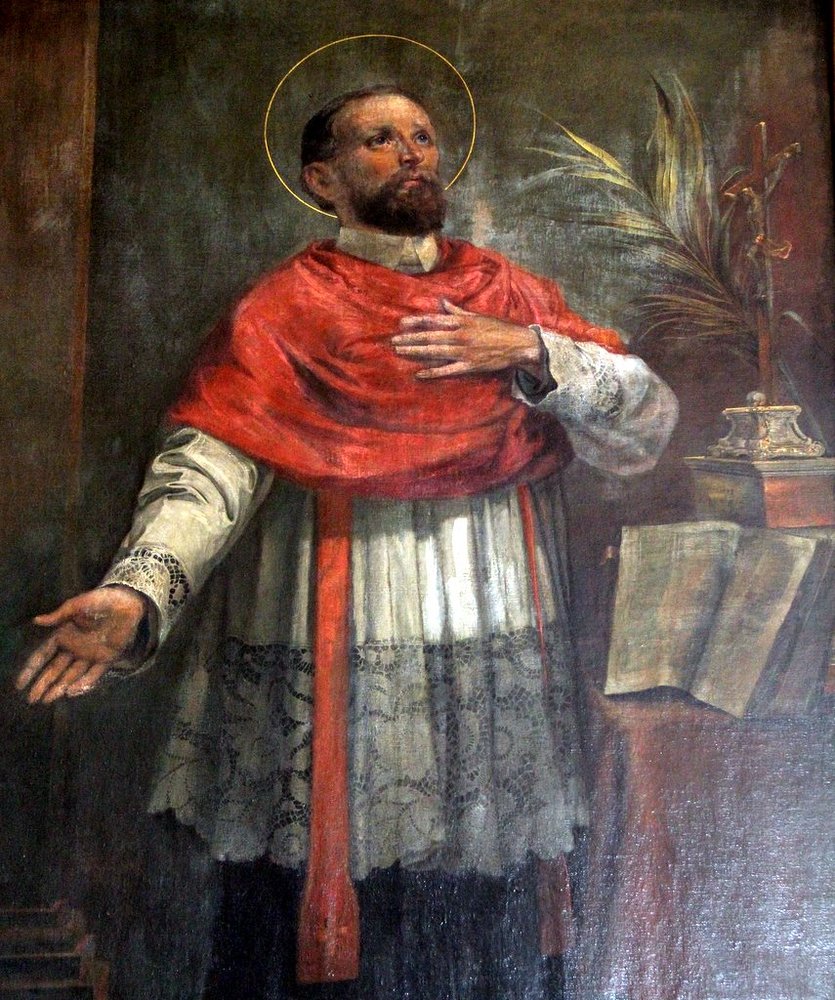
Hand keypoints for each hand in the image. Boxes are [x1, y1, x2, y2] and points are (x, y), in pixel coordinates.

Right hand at [15, 586, 148, 703]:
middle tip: (31, 699)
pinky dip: (84, 683)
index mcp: (64, 634)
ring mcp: (90, 654)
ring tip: (46, 700)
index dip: (31, 669)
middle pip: (55, 669)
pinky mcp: (107, 658)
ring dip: (59, 687)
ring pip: (71, 675)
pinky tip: (71, 692)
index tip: (19, 684)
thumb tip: (36, 621)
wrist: (127, 602)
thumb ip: (58, 615)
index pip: (43, 655)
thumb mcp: (77, 605)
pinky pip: (94, 674)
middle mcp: (75, 647)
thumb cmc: (101, 600)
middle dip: (43, 684)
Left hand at [392, 300, 543, 379]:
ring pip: (435, 351)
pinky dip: (433, 372)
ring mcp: (464, 351)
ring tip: (400, 352)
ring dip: (416, 351)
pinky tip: (419, 373)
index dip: (416, 322)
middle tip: (393, 341)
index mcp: (462, 322)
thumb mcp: (476, 317)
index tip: (401, 323)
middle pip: (430, 336)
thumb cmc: (497, 328)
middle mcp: (460, 335)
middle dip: (410, 338)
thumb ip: (457, 311)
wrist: (517, 344)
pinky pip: (448, 370)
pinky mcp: (469, 366)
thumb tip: (442, 302)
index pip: (434, 320)